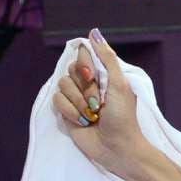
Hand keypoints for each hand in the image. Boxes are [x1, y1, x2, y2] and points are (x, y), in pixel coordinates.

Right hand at [52, 29, 148, 178]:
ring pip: (62, 86)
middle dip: (85, 88)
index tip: (92, 76)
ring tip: (93, 116)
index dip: (84, 65)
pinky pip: (56, 100)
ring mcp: (76, 97)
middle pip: (71, 70)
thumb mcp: (120, 84)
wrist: (116, 147)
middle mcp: (88, 83)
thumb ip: (107, 58)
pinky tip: (83, 122)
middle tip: (99, 104)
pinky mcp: (66, 111)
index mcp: (103, 74)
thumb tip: (94, 33)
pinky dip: (70, 111)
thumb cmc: (124, 117)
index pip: (83, 54)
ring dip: (78, 103)